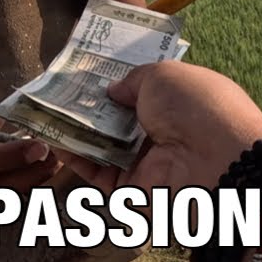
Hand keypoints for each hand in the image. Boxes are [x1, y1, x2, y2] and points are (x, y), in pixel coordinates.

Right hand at [55, 61, 261, 194]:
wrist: (217, 164)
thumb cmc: (198, 107)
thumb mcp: (163, 74)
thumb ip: (132, 80)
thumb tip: (111, 90)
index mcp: (179, 103)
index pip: (141, 92)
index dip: (114, 81)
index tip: (85, 71)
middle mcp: (162, 134)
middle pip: (117, 119)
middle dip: (88, 105)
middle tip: (56, 89)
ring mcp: (145, 163)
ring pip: (101, 146)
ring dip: (74, 130)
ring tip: (44, 110)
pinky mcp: (130, 190)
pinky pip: (96, 172)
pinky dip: (73, 157)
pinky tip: (51, 137)